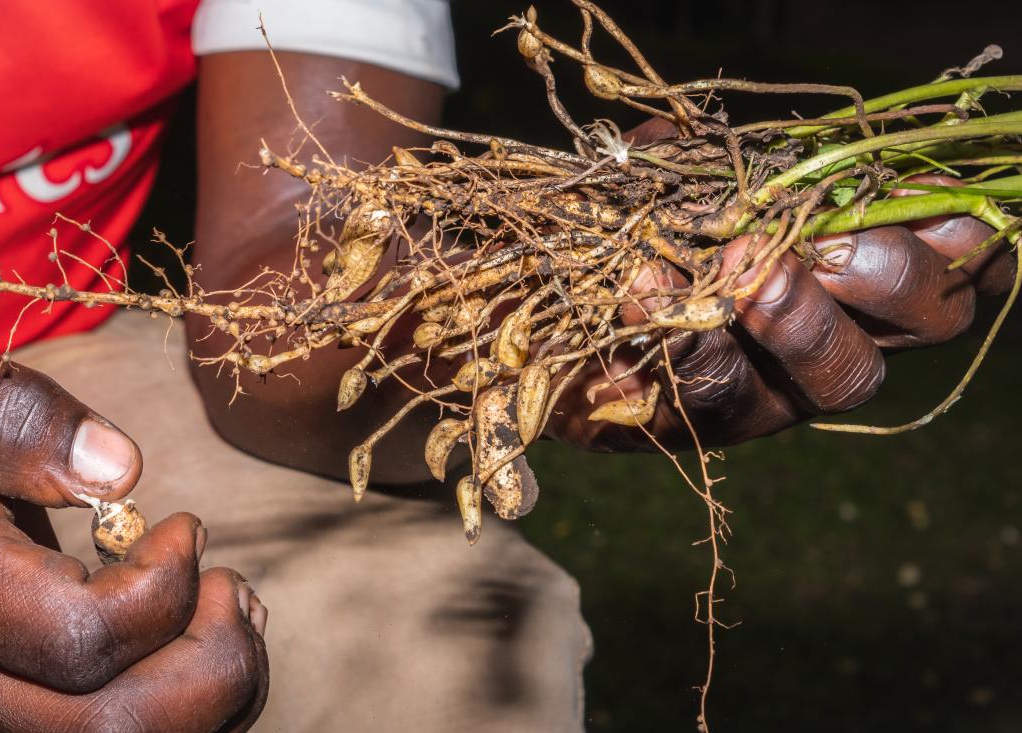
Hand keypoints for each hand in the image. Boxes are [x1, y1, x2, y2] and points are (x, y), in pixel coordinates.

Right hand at [0, 323, 268, 730]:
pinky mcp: (1, 714)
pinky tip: (202, 640)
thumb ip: (9, 423)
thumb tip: (119, 469)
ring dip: (216, 692)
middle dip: (213, 659)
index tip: (187, 526)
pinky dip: (191, 707)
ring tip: (232, 609)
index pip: (82, 638)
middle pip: (115, 729)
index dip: (167, 584)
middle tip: (229, 583)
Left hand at [548, 122, 1015, 451]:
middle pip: (927, 320)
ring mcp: (771, 392)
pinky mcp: (697, 424)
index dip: (954, 236)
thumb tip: (730, 145)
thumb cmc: (624, 235)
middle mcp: (827, 343)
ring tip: (744, 276)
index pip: (948, 265)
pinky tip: (642, 289)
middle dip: (888, 277)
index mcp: (847, 280)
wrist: (532, 313)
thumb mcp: (677, 181)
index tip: (917, 198)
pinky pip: (715, 387)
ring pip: (842, 376)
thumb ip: (717, 159)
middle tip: (827, 248)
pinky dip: (685, 331)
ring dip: (801, 317)